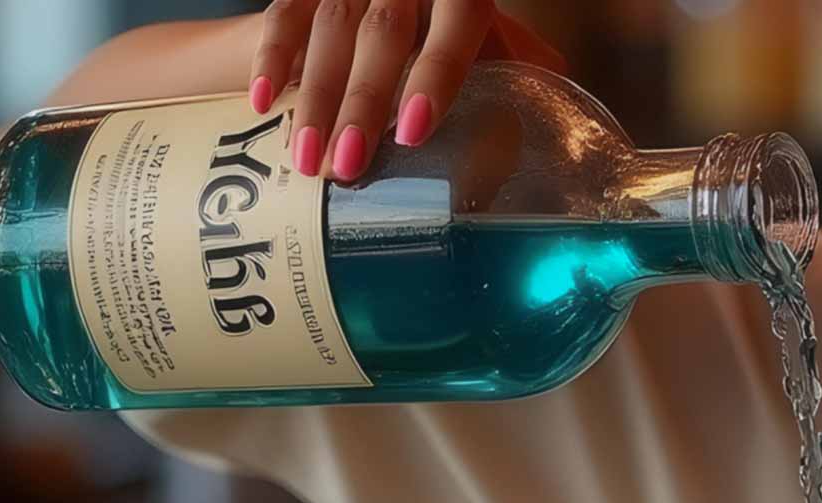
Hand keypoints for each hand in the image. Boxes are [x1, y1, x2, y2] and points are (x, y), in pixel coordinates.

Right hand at [248, 0, 569, 180]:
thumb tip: (561, 131)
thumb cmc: (453, 22)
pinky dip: (271, 55)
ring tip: (305, 160)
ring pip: (331, 27)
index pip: (458, 25)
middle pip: (384, 34)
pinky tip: (260, 102)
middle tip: (345, 168)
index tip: (411, 132)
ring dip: (315, 96)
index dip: (437, 75)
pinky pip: (284, 10)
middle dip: (362, 104)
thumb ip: (518, 67)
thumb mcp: (491, 36)